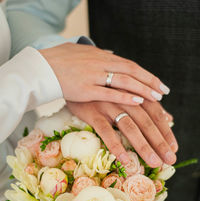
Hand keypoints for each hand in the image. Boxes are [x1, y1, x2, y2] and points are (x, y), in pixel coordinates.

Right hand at [39, 43, 169, 105]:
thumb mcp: (81, 53)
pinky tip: (137, 101)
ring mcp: (94, 76)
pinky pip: (109, 93)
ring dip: (142, 89)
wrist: (41, 67)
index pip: (130, 65)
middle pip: (132, 72)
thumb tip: (110, 54)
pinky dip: (125, 96)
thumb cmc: (60, 61)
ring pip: (124, 81)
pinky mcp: (85, 89)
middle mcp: (100, 64)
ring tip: (156, 98)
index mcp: (101, 56)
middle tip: (163, 92)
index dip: (146, 74)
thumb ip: (97, 55)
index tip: (158, 84)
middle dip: (150, 82)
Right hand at [67, 101, 177, 167]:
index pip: (156, 113)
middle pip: (146, 122)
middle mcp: (125, 97)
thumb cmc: (104, 90)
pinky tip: (124, 160)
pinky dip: (115, 145)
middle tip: (169, 159)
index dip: (166, 131)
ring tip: (153, 162)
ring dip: (143, 146)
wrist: (75, 76)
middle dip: (159, 142)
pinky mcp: (93, 112)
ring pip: (129, 127)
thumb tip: (169, 117)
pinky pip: (105, 131)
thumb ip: (148, 106)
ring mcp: (109, 104)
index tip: (174, 147)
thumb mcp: (128, 94)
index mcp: (135, 92)